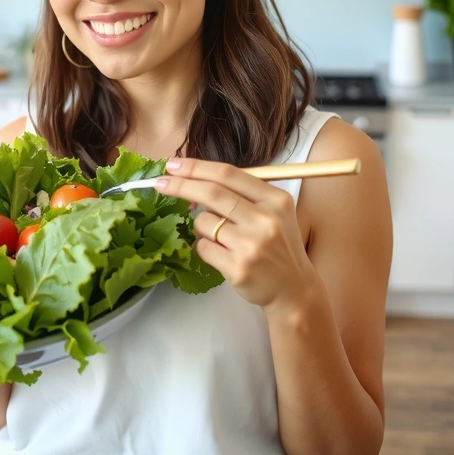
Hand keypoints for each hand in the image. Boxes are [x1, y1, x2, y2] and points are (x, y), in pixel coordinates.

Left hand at [156, 157, 319, 313]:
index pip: (228, 174)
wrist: (293, 289)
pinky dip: (203, 246)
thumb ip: (241, 195)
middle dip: (180, 185)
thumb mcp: (273, 212)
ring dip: (200, 225)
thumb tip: (193, 179)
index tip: (173, 165)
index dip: (196, 167)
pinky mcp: (238, 268)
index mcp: (275, 199)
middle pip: (212, 193)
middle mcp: (266, 219)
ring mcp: (252, 245)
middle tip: (159, 183)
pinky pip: (203, 247)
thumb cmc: (277, 246)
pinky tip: (222, 253)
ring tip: (219, 236)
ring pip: (203, 222)